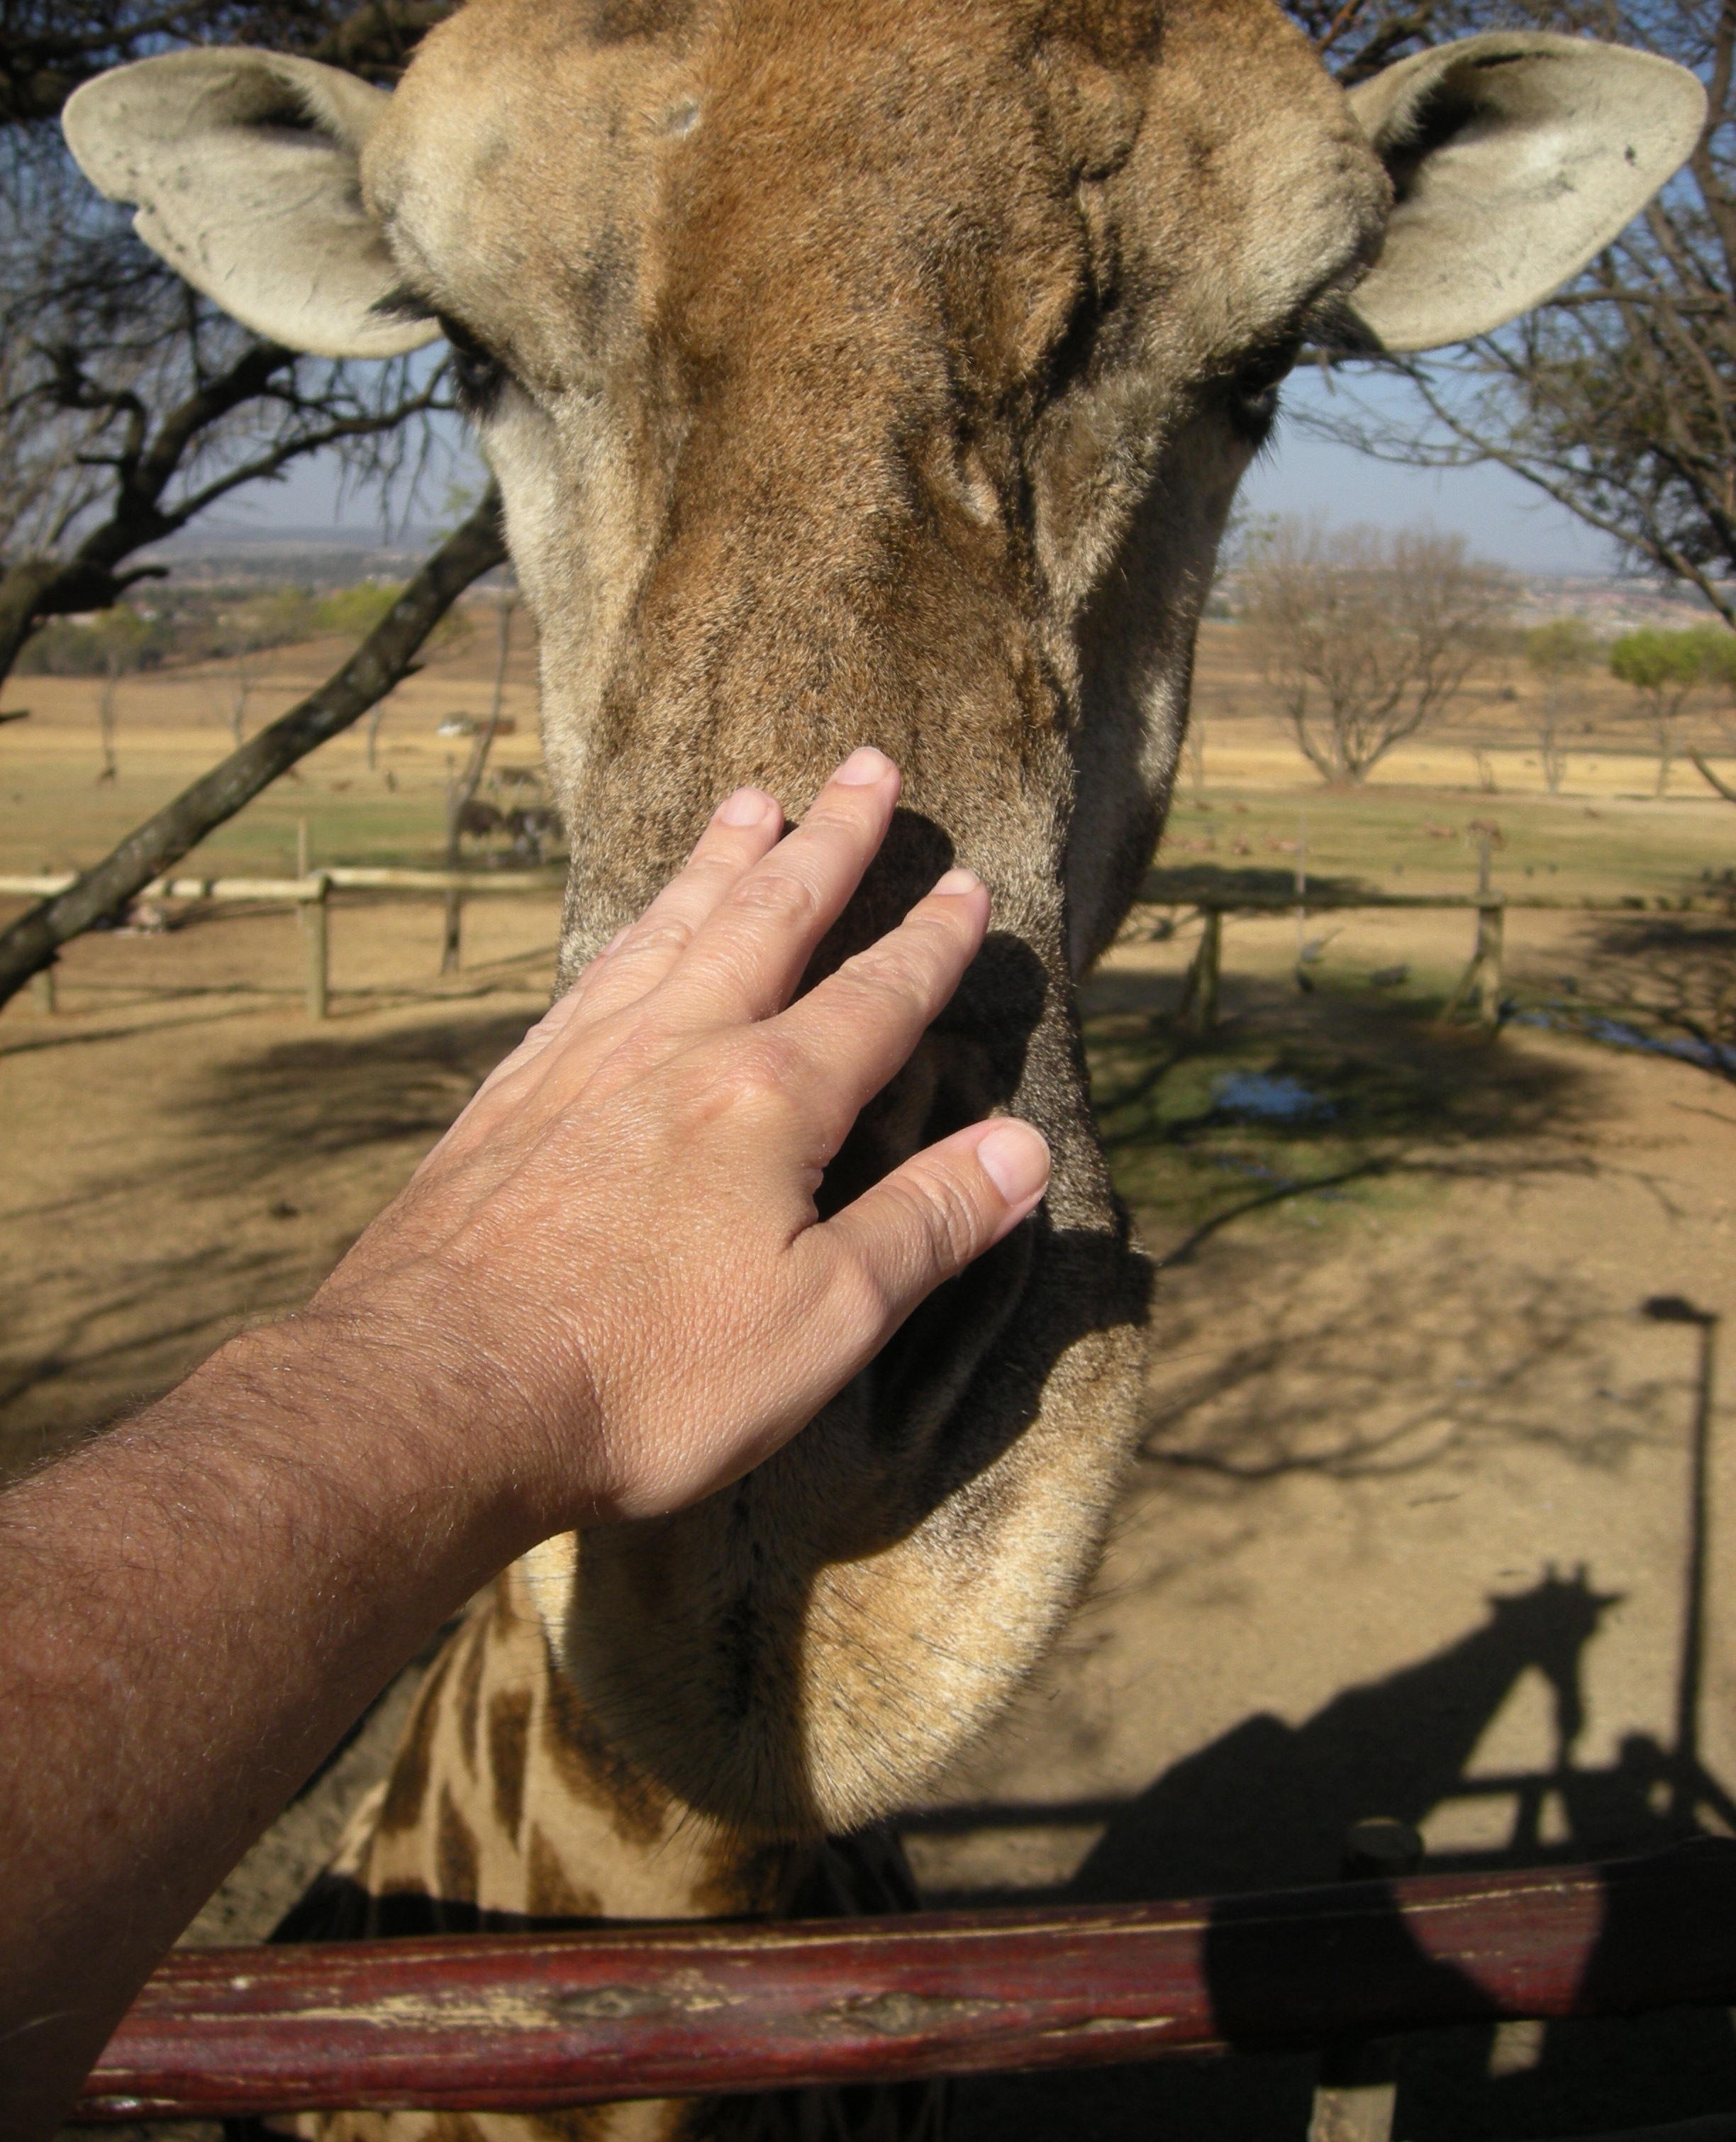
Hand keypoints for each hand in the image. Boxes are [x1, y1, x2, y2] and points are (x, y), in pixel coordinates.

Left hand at [297, 747, 1049, 1532]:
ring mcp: (581, 1061)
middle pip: (770, 916)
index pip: (875, 998)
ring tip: (751, 800)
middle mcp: (675, 1048)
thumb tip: (1027, 1149)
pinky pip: (591, 974)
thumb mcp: (824, 1321)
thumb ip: (927, 1225)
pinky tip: (633, 929)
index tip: (965, 884)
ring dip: (721, 859)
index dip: (930, 942)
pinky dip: (631, 928)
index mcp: (766, 1099)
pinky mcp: (511, 1095)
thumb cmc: (645, 1377)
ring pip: (671, 926)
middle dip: (829, 839)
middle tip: (866, 764)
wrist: (436, 1395)